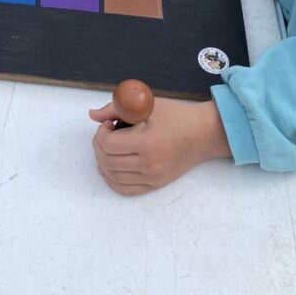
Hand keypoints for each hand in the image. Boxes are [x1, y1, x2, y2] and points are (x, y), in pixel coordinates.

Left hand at [89, 98, 230, 195]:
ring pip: (113, 176)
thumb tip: (92, 115)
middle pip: (108, 161)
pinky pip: (125, 189)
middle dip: (98, 145)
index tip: (107, 124)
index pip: (109, 144)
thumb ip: (116, 108)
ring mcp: (153, 177)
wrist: (203, 134)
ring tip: (108, 147)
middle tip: (105, 133)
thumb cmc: (175, 115)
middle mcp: (150, 164)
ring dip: (102, 161)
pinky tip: (109, 166)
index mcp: (147, 142)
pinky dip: (111, 179)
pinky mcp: (155, 185)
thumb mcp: (146, 105)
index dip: (101, 132)